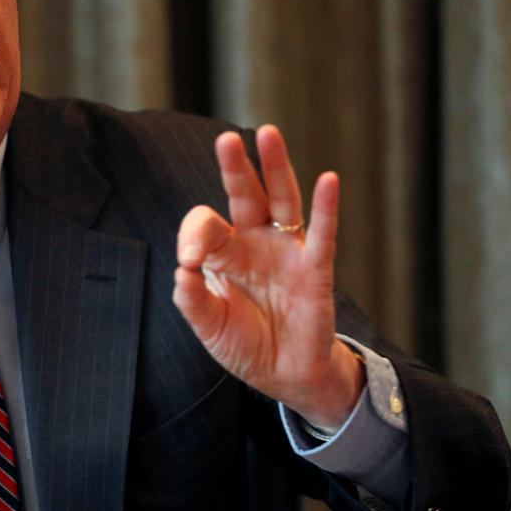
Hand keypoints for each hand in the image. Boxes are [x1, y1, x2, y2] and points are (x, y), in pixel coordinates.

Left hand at [173, 125, 362, 429]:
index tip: (189, 262)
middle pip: (245, 195)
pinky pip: (322, 233)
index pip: (205, 226)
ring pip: (282, 200)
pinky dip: (327, 207)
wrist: (284, 376)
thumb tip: (182, 272)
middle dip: (235, 167)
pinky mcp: (315, 269)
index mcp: (224, 253)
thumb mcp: (209, 327)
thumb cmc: (245, 345)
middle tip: (225, 140)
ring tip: (269, 134)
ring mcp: (286, 251)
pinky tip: (328, 179)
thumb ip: (192, 301)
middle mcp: (255, 242)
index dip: (194, 236)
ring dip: (276, 167)